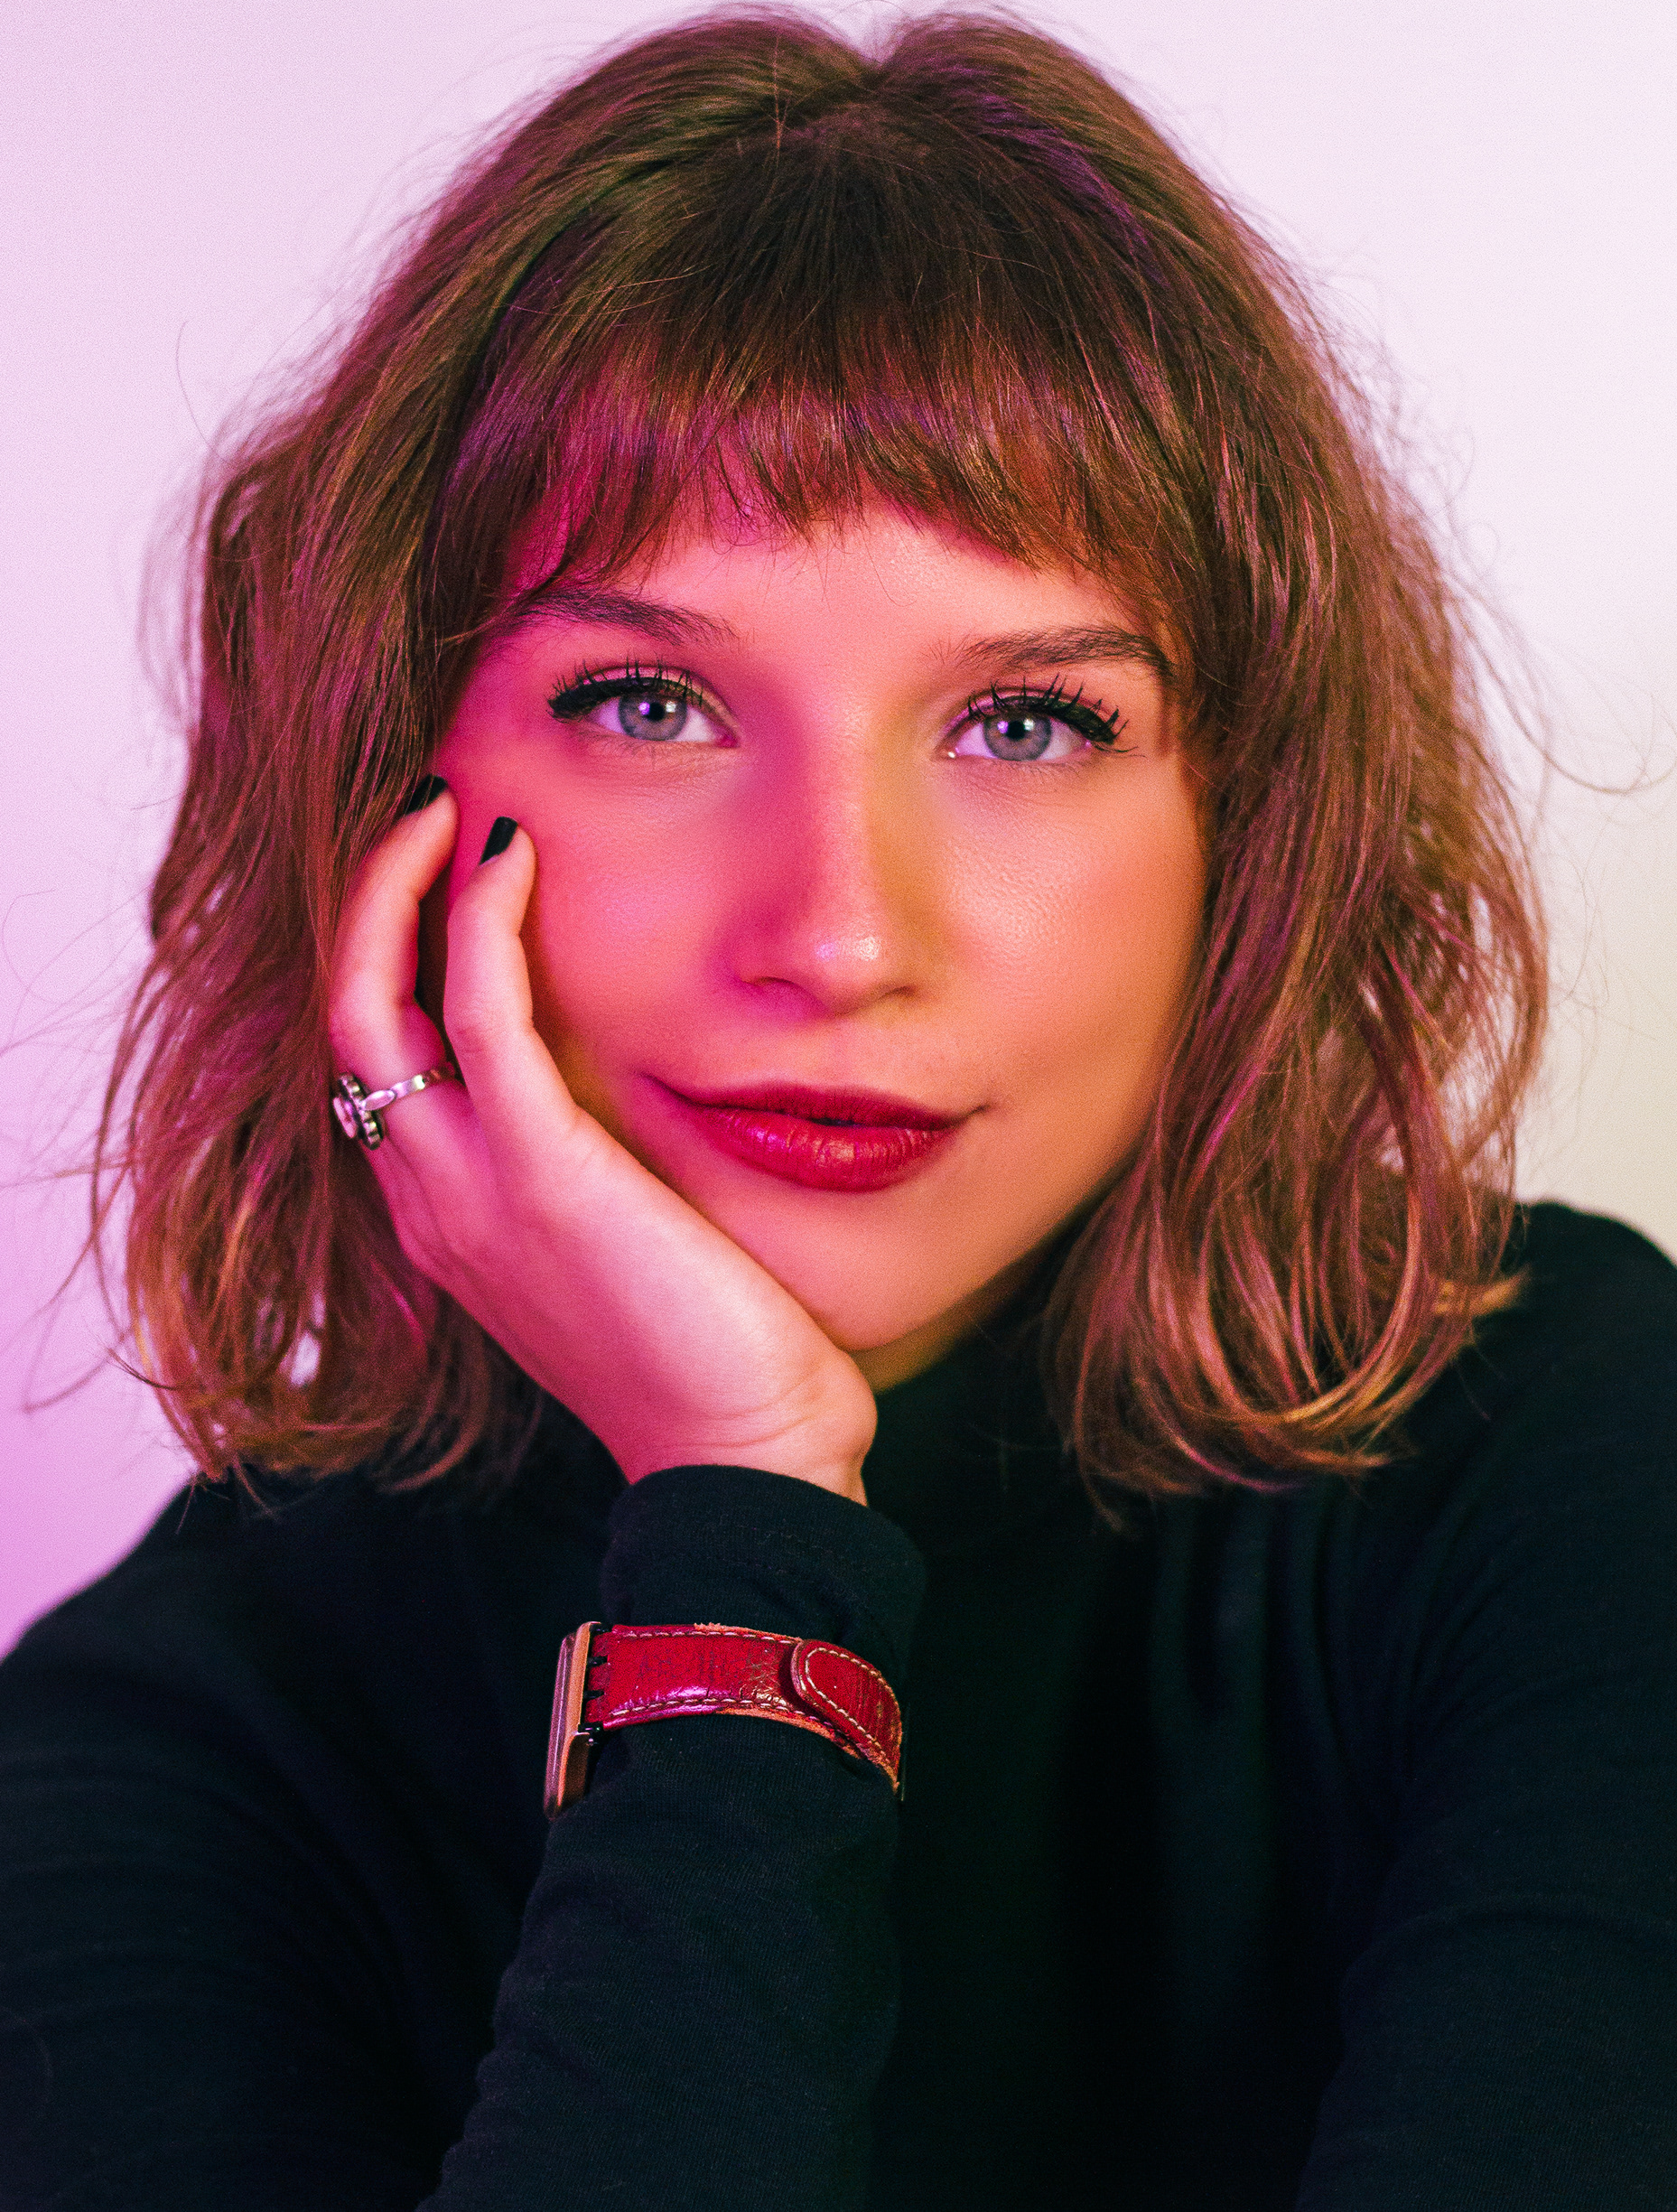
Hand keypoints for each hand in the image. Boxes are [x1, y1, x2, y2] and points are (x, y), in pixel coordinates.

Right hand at [327, 793, 876, 1500]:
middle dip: (365, 904)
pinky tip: (508, 857)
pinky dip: (476, 923)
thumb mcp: (622, 1256)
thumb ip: (590, 1180)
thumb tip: (626, 1107)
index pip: (374, 1063)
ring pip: (371, 1008)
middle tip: (419, 810)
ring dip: (396, 890)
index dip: (383, 957)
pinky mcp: (540, 1175)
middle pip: (343, 1022)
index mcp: (448, 1219)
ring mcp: (470, 1191)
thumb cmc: (711, 1363)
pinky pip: (474, 1017)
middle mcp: (432, 1202)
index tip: (438, 871)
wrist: (742, 1463)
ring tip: (443, 804)